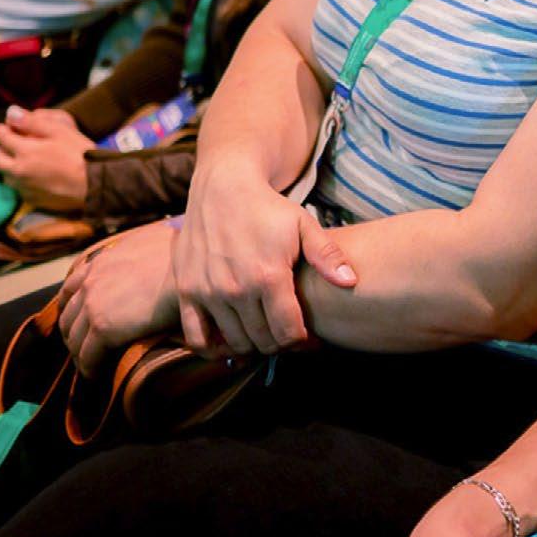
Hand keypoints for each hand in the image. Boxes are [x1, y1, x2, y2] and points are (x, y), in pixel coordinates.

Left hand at [0, 106, 91, 209]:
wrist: (95, 185)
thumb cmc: (80, 153)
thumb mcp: (60, 131)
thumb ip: (32, 121)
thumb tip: (11, 113)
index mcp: (24, 152)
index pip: (2, 137)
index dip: (2, 129)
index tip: (6, 126)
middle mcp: (18, 171)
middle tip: (8, 143)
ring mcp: (24, 188)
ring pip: (5, 176)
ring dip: (7, 166)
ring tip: (17, 160)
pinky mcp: (33, 200)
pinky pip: (18, 189)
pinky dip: (19, 180)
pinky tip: (30, 177)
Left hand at [54, 220, 181, 376]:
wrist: (189, 268)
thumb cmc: (183, 257)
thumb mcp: (153, 244)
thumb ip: (140, 252)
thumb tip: (155, 252)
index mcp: (102, 262)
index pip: (71, 288)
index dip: (71, 308)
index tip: (78, 320)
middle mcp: (90, 281)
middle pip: (68, 316)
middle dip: (73, 334)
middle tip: (85, 348)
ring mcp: (93, 305)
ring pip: (74, 339)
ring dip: (80, 353)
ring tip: (91, 365)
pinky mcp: (103, 328)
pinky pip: (88, 356)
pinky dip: (89, 368)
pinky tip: (97, 375)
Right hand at [174, 159, 356, 356]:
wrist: (222, 188)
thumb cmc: (268, 208)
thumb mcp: (303, 225)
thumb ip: (327, 255)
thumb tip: (350, 281)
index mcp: (269, 276)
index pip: (288, 333)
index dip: (302, 341)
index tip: (307, 337)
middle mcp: (236, 289)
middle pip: (263, 342)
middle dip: (280, 344)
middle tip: (286, 334)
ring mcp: (208, 292)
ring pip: (234, 343)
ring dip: (252, 345)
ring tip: (263, 333)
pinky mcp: (186, 291)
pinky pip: (197, 337)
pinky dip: (213, 348)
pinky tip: (228, 341)